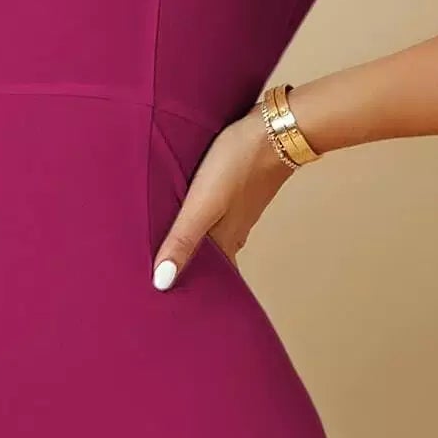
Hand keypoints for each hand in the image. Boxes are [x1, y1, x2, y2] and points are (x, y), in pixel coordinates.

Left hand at [151, 111, 295, 288]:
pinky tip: (193, 216)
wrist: (276, 129)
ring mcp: (239, 210)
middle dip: (194, 272)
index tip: (177, 309)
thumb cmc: (237, 163)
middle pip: (213, 261)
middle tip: (168, 286)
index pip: (213, 280)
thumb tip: (162, 283)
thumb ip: (182, 241)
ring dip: (198, 248)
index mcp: (225, 240)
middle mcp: (234, 230)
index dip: (195, 293)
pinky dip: (204, 224)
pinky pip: (219, 216)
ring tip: (174, 255)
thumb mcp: (202, 205)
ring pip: (215, 238)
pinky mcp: (240, 189)